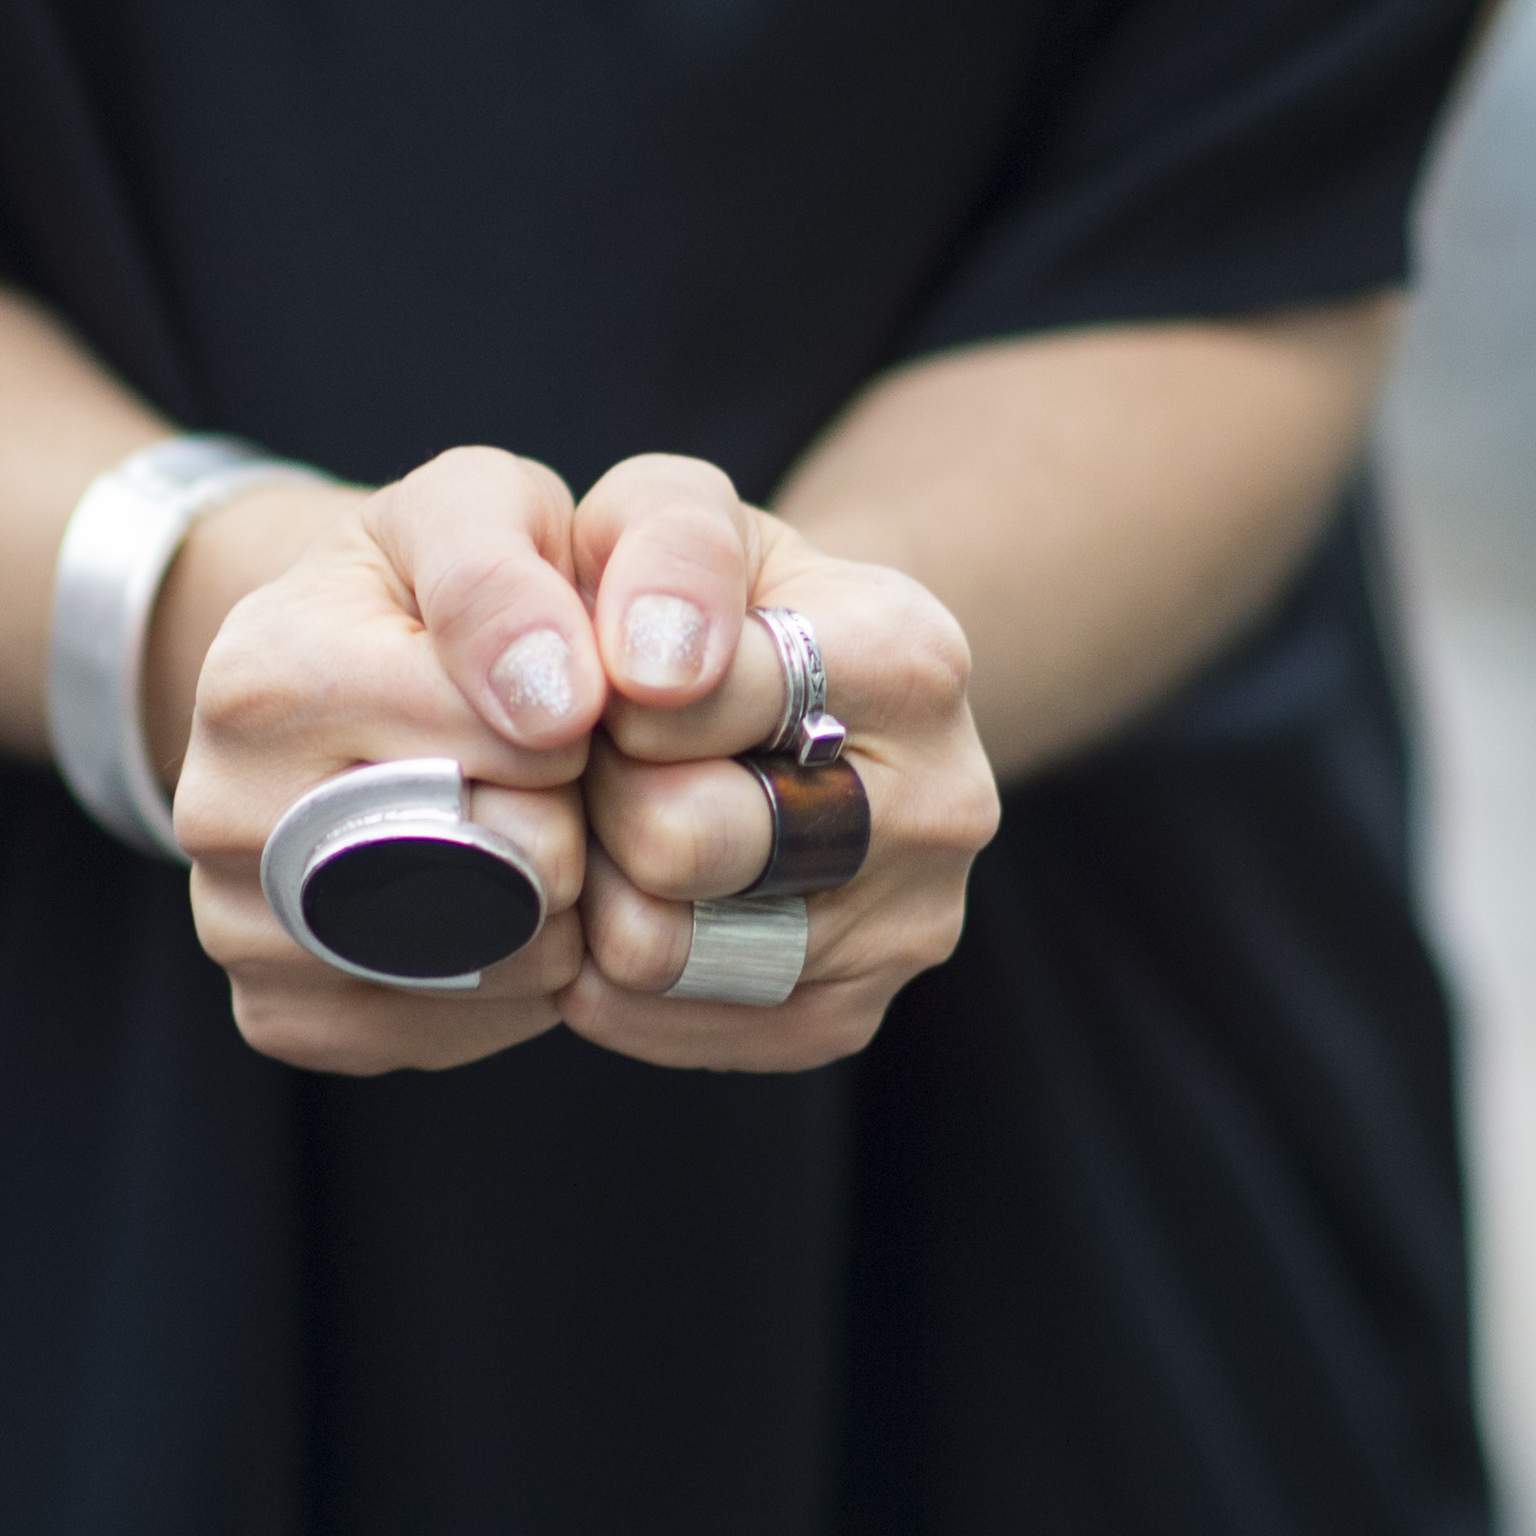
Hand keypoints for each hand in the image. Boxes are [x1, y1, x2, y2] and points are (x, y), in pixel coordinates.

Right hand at [171, 446, 604, 1072]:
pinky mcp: (277, 1015)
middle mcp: (218, 811)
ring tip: (521, 826)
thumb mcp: (481, 507)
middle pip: (510, 868)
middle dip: (574, 814)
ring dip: (554, 905)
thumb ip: (514, 571)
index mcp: (262, 672)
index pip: (515, 742)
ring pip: (493, 964)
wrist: (344, 662)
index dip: (584, 720)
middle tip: (549, 768)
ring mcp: (236, 928)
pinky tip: (489, 904)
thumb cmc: (437, 579)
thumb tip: (557, 704)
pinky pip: (450, 1030)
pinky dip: (506, 983)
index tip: (565, 691)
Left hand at [556, 456, 997, 1073]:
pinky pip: (654, 1022)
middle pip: (673, 840)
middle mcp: (941, 803)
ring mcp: (907, 926)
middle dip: (598, 794)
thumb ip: (660, 540)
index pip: (680, 702)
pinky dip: (602, 970)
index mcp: (913, 658)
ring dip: (593, 886)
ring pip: (654, 948)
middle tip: (602, 763)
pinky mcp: (845, 1018)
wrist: (800, 697)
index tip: (611, 679)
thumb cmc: (713, 599)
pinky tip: (623, 897)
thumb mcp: (679, 512)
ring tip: (609, 825)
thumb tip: (646, 675)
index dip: (601, 691)